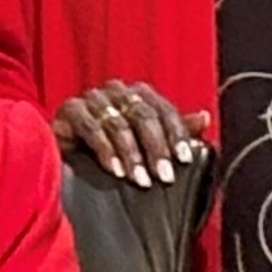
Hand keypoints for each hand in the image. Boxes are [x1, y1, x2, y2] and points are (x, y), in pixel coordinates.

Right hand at [52, 80, 204, 189]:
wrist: (66, 160)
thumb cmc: (112, 151)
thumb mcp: (147, 145)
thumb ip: (175, 130)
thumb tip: (205, 117)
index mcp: (138, 94)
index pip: (162, 109)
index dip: (176, 133)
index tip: (184, 159)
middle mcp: (116, 91)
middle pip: (142, 114)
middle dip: (156, 148)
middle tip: (164, 177)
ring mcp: (92, 98)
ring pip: (118, 123)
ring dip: (132, 154)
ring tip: (140, 180)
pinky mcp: (69, 109)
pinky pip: (91, 127)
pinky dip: (105, 150)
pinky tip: (115, 171)